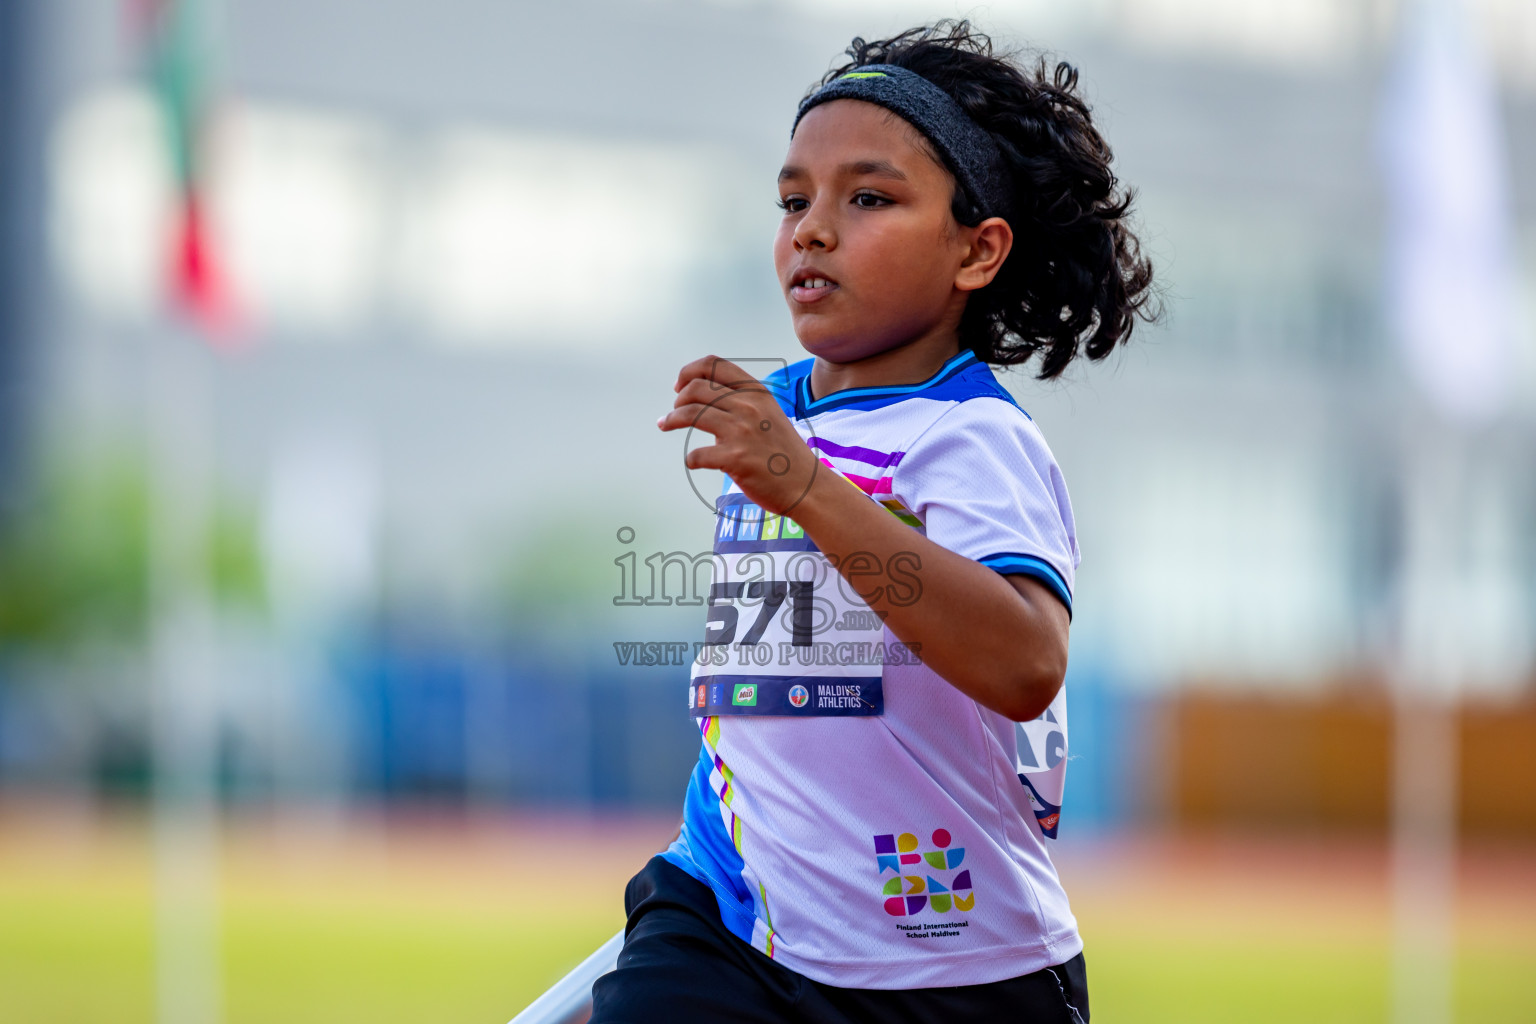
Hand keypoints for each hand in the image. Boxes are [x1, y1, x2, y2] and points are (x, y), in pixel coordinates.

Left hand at [657, 355, 820, 514]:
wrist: (806, 485)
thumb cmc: (783, 453)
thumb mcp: (769, 413)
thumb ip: (742, 400)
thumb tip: (703, 393)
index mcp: (755, 391)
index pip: (713, 364)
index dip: (688, 372)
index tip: (679, 386)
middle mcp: (748, 406)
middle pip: (695, 388)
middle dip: (677, 400)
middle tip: (673, 413)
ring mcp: (741, 431)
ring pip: (689, 413)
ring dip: (671, 420)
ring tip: (666, 424)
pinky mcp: (734, 458)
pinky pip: (696, 454)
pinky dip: (691, 459)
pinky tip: (694, 462)